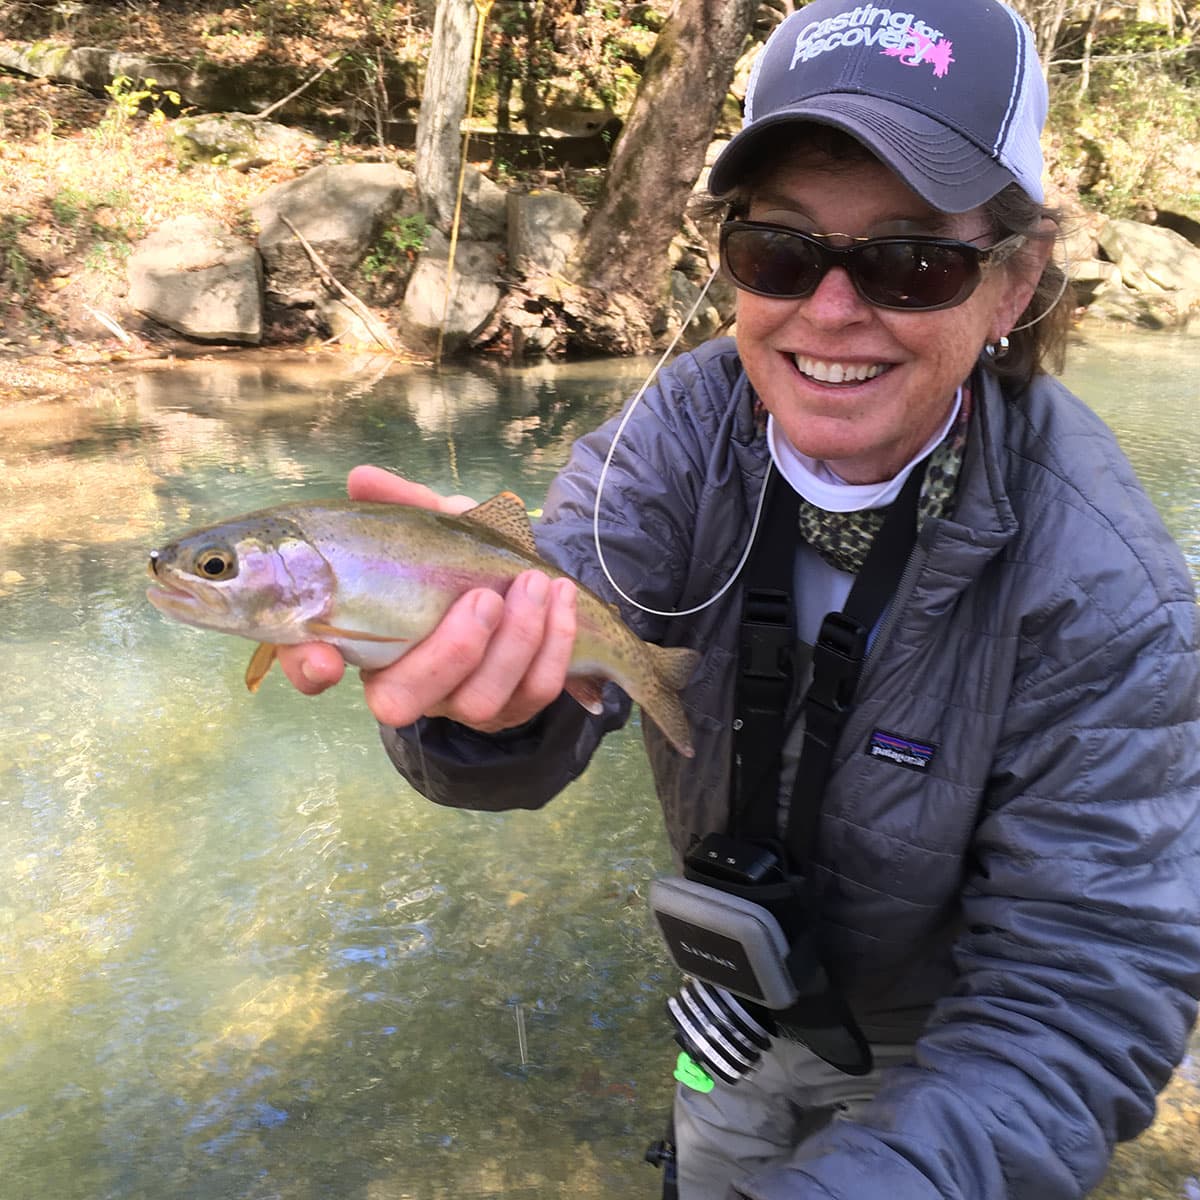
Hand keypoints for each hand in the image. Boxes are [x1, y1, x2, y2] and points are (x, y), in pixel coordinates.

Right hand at [275, 466, 578, 731]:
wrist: (525, 584)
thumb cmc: (463, 560)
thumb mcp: (435, 529)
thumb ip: (402, 505)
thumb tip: (364, 478)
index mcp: (364, 639)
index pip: (309, 670)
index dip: (307, 670)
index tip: (324, 660)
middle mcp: (404, 683)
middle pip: (403, 700)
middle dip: (450, 651)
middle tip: (486, 597)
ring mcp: (458, 703)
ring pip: (479, 700)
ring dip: (515, 641)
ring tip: (535, 583)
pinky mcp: (513, 708)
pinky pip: (534, 691)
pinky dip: (553, 643)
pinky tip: (560, 597)